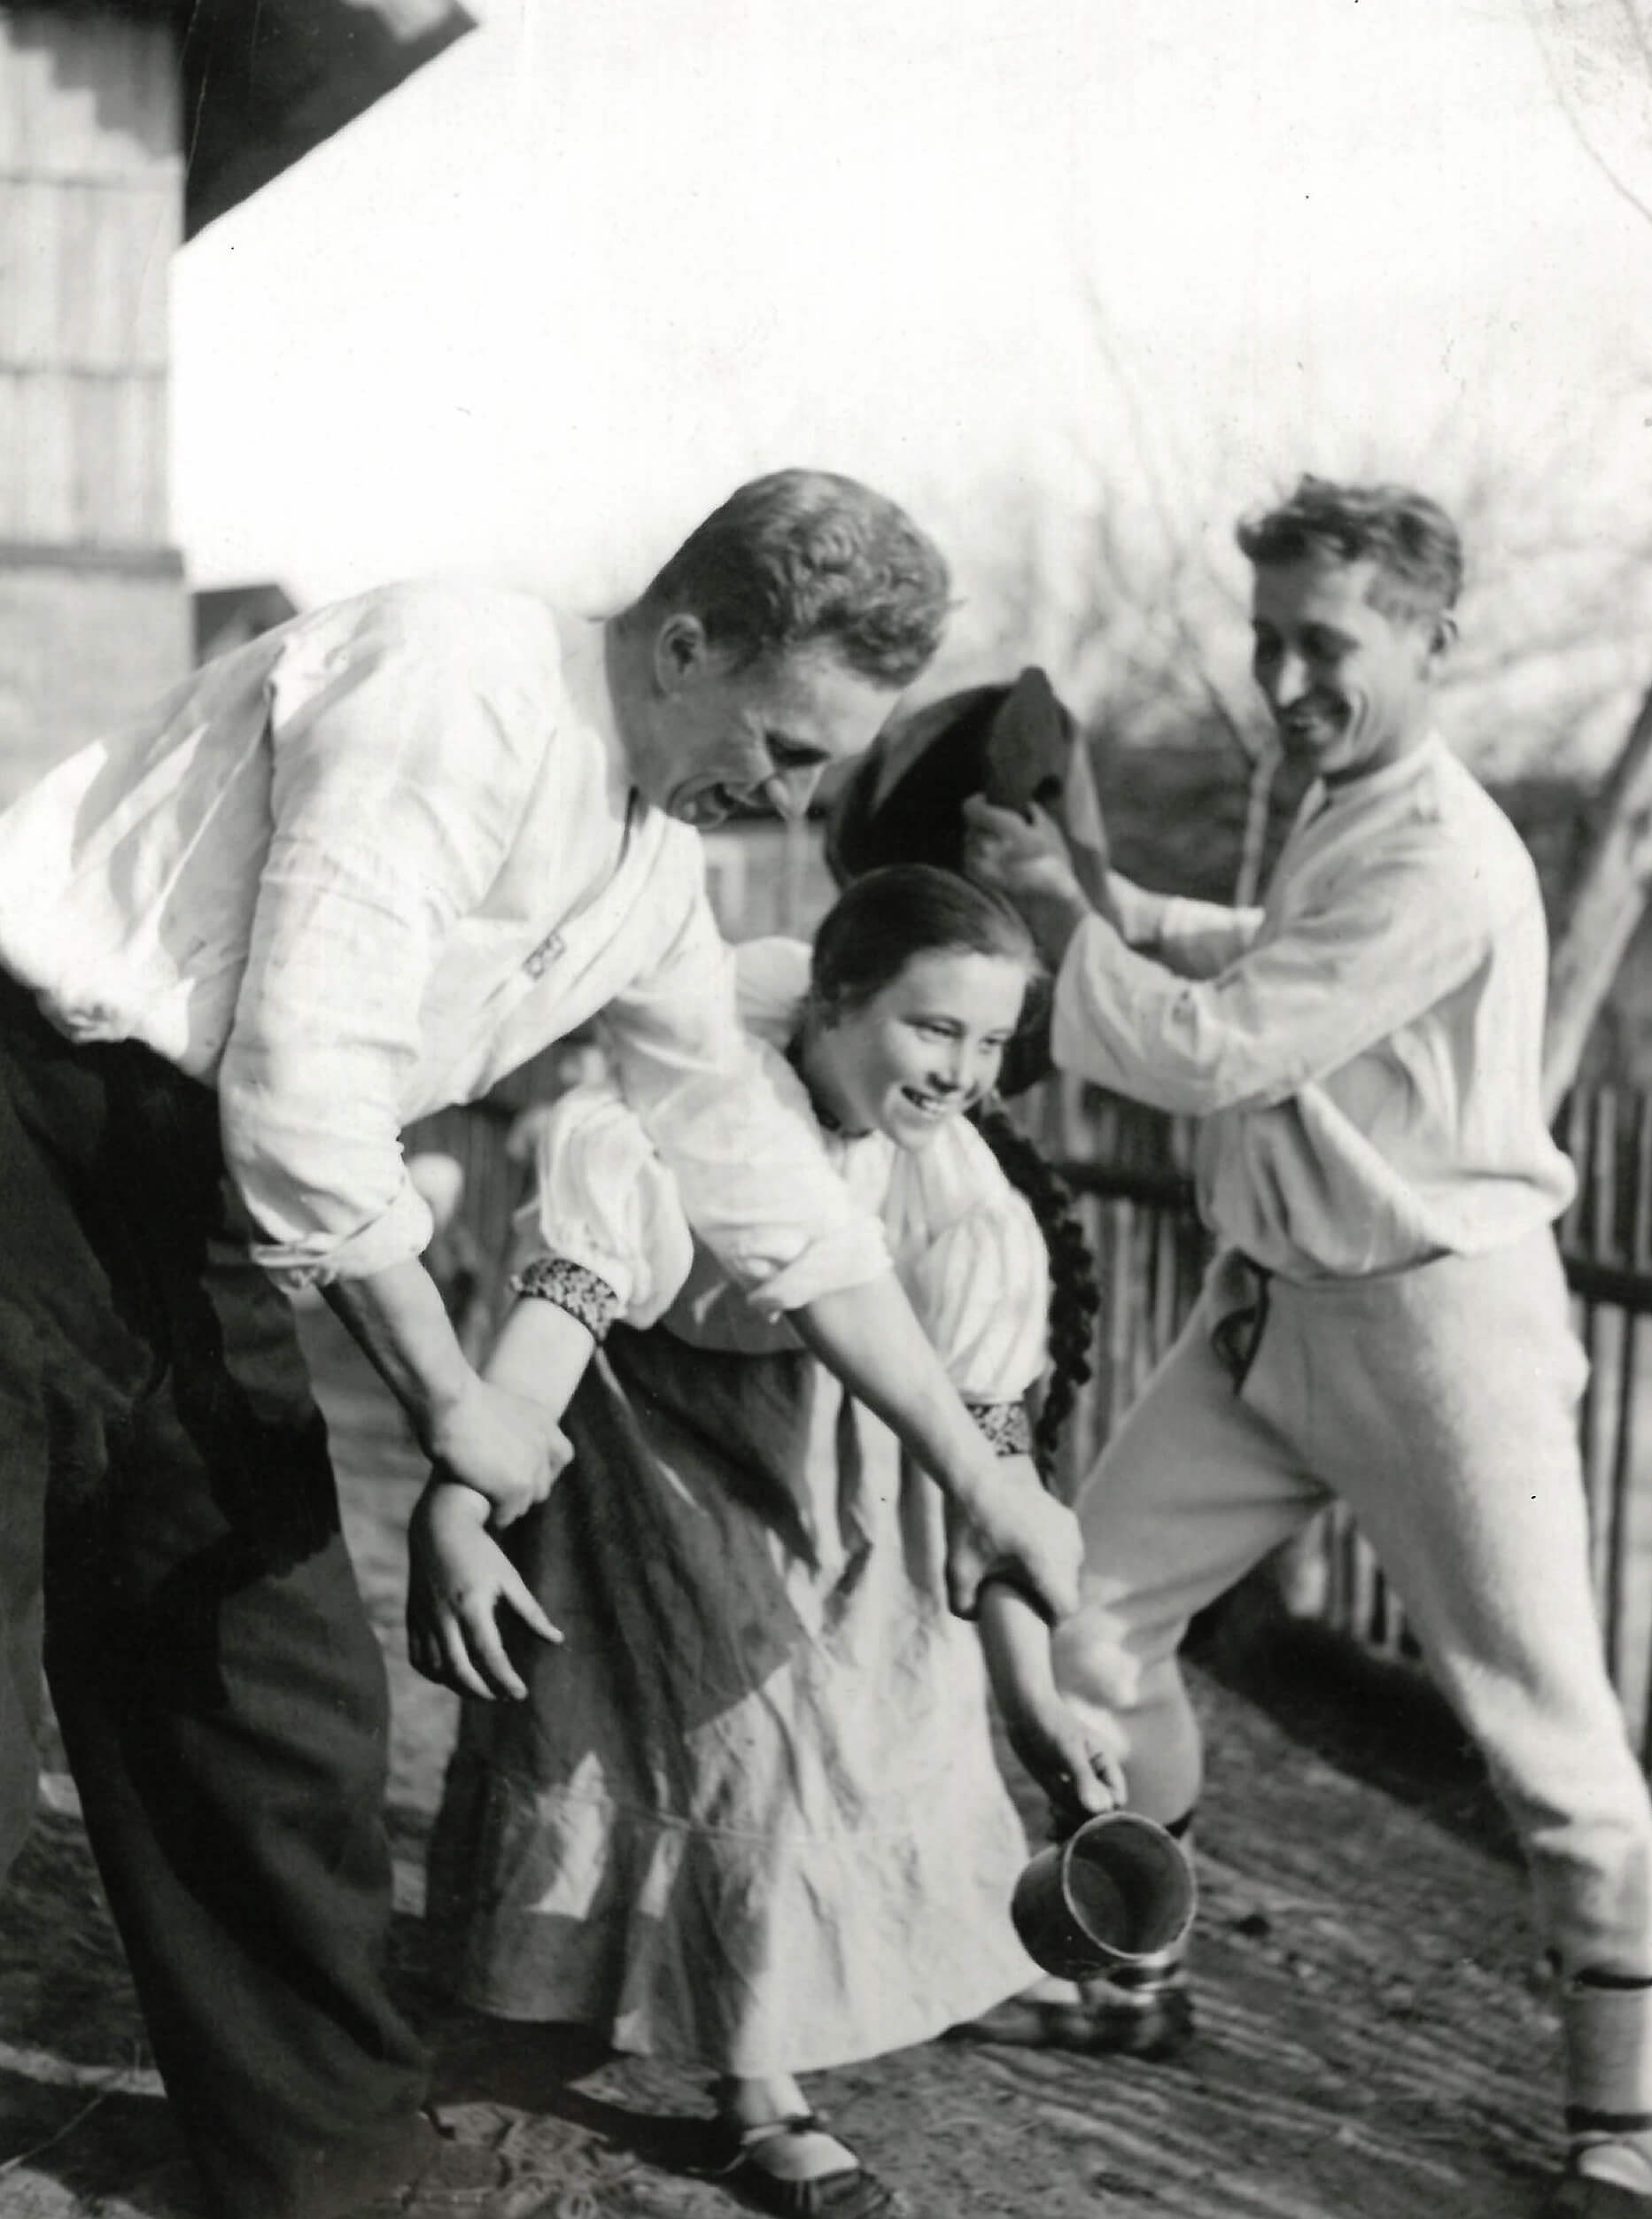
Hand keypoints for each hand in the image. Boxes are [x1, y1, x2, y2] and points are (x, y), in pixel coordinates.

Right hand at [406, 1479, 561, 1700]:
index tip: (521, 1694)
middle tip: (502, 1697)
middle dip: (482, 1692)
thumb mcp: (509, 1578)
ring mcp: (424, 1618)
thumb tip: (557, 1640)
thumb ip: (531, 1612)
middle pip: (460, 1670)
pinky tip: (453, 1677)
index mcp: (472, 1604)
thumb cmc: (480, 1552)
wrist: (438, 1527)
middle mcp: (444, 1615)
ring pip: (437, 1669)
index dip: (505, 1679)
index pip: (489, 1654)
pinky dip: (435, 1675)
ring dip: (459, 1687)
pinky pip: (418, 1659)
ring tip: (482, 1691)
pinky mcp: (412, 1618)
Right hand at [426, 1374, 570, 1526]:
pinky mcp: (516, 1487)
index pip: (561, 1456)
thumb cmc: (456, 1399)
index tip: (521, 1474)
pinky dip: (493, 1515)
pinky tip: (476, 1507)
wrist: (450, 1403)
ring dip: (506, 1504)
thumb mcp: (497, 1406)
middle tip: (496, 1492)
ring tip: (484, 1500)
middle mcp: (544, 1445)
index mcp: (542, 1421)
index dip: (541, 1469)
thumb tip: (497, 1444)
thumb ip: (509, 1426)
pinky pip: (507, 1514)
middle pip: (542, 1485)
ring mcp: (532, 1467)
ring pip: (525, 1503)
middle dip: (522, 1491)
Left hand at [946, 1469, 1082, 1623]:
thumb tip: (979, 1619)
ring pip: (1071, 1572)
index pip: (1066, 1608)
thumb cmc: (967, 1525)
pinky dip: (1054, 1559)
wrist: (976, 1478)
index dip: (1050, 1621)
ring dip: (1052, 1580)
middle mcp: (1066, 1545)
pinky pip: (1069, 1552)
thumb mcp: (957, 1570)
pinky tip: (1027, 1554)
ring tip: (1023, 1575)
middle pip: (1068, 1592)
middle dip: (1048, 1601)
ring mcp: (1070, 1530)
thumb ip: (963, 1606)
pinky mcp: (1068, 1518)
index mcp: (1045, 1559)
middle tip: (1020, 1597)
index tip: (1029, 1618)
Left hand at [961, 797, 1094, 963]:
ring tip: (1003, 843)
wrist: (1048, 901)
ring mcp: (977, 862)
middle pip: (972, 822)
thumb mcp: (1048, 828)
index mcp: (1003, 830)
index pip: (971, 808)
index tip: (988, 800)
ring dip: (982, 836)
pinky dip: (980, 851)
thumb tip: (1020, 803)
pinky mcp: (975, 875)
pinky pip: (970, 853)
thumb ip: (1030, 810)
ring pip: (969, 838)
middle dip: (985, 820)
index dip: (978, 801)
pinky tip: (999, 857)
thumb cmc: (1053, 863)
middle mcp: (985, 846)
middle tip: (1002, 824)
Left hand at [1005, 1699, 1123, 1826]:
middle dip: (1082, 1821)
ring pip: (1081, 1816)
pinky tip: (1049, 1830)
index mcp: (1106, 1765)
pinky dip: (1060, 1824)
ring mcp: (1078, 1785)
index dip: (1103, 1813)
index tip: (1081, 1814)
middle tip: (1059, 1820)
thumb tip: (1100, 1809)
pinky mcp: (1060, 1789)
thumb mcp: (1067, 1751)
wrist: (1023, 1714)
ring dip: (1069, 1826)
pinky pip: (1065, 1813)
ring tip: (1052, 1824)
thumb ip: (1083, 1779)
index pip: (1116, 1800)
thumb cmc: (1050, 1725)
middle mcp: (1095, 1778)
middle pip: (1098, 1813)